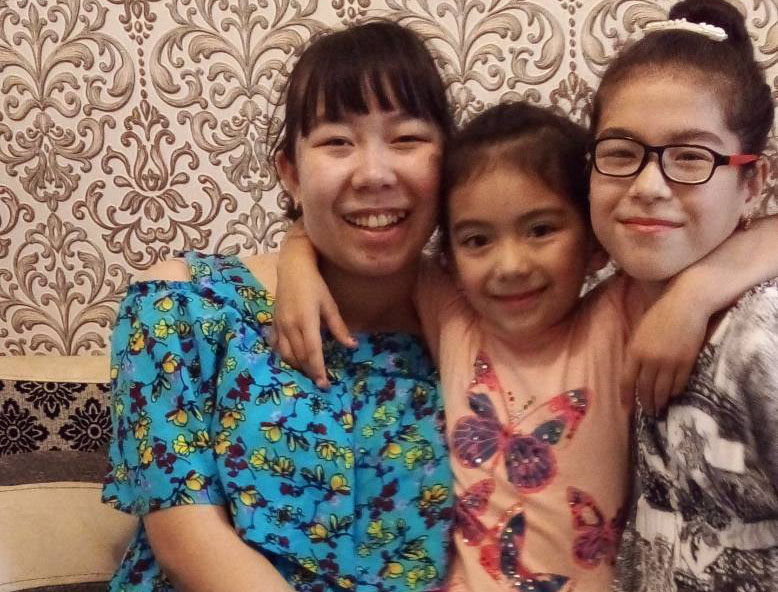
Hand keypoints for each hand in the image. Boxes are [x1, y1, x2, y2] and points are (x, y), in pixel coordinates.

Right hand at [269, 278, 354, 388]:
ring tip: (307, 372)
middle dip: (309, 371)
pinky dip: (283, 355)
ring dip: (296, 366)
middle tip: (319, 382)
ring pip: (285, 354)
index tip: (324, 384)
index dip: (318, 370)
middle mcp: (290, 326)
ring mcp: (279, 325)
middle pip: (299, 356)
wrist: (292, 268)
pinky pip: (275, 345)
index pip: (312, 352)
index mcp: (306, 321)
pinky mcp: (273, 323)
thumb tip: (351, 346)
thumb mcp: (329, 305)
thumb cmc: (315, 285)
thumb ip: (339, 328)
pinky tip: (291, 360)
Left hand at [621, 288, 707, 413]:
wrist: (686, 305)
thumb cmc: (661, 314)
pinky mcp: (686, 362)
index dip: (626, 397)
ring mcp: (669, 362)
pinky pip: (678, 384)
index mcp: (635, 350)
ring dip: (659, 402)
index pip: (627, 380)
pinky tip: (672, 396)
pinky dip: (674, 392)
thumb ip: (636, 351)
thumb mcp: (640, 331)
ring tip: (658, 409)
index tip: (626, 408)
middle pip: (644, 389)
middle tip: (647, 412)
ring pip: (662, 390)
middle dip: (645, 403)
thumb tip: (633, 370)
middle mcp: (650, 359)